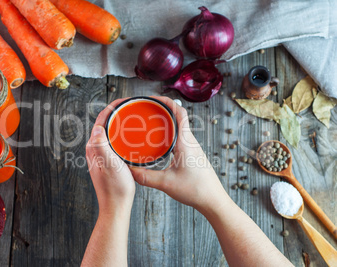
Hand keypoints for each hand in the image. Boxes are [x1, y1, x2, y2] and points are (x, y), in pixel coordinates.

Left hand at [86, 99, 134, 215]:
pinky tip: (133, 137)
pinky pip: (114, 142)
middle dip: (116, 113)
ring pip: (110, 133)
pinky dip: (122, 135)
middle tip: (131, 106)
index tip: (124, 100)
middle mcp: (95, 149)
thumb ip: (101, 145)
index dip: (112, 108)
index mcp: (94, 147)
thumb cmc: (114, 188)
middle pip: (105, 124)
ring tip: (133, 117)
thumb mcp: (110, 164)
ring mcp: (101, 155)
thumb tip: (97, 127)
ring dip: (119, 123)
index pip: (100, 120)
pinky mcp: (108, 161)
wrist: (116, 205)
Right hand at [130, 96, 228, 213]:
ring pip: (180, 128)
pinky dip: (170, 134)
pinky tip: (160, 142)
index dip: (167, 102)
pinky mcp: (192, 155)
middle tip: (147, 109)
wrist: (213, 200)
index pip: (180, 113)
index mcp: (185, 142)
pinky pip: (180, 138)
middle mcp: (190, 142)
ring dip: (167, 122)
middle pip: (179, 117)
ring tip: (151, 123)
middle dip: (163, 110)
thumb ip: (145, 177)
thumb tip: (129, 170)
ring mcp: (193, 148)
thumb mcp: (166, 183)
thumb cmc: (195, 190)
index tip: (154, 98)